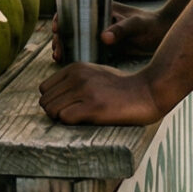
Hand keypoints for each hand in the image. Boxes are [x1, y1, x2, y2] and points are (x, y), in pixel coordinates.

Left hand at [40, 64, 167, 125]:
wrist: (148, 91)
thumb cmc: (121, 87)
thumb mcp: (95, 73)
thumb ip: (74, 80)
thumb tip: (52, 97)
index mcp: (75, 68)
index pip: (44, 88)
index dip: (53, 101)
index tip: (67, 106)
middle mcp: (77, 77)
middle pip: (45, 101)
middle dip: (55, 112)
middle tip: (73, 115)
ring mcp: (85, 91)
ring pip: (51, 110)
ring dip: (62, 119)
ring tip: (80, 118)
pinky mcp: (93, 107)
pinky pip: (64, 119)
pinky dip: (71, 123)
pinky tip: (86, 120)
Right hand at [53, 1, 168, 62]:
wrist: (164, 35)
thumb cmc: (150, 25)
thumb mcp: (136, 25)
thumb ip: (121, 30)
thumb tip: (104, 38)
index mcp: (101, 7)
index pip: (74, 7)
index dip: (61, 16)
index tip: (56, 28)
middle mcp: (97, 19)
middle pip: (70, 25)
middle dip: (59, 36)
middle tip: (57, 50)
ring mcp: (100, 32)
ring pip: (75, 37)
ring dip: (64, 46)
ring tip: (58, 57)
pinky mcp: (105, 45)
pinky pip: (84, 48)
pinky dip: (74, 53)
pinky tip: (66, 62)